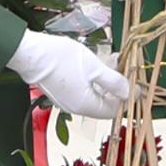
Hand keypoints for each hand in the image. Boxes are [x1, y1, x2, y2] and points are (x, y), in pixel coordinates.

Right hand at [10, 29, 129, 121]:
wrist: (30, 54)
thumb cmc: (62, 59)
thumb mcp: (93, 67)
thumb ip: (113, 81)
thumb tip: (131, 93)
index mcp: (86, 105)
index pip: (113, 111)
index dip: (127, 98)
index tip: (136, 83)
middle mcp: (76, 108)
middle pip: (103, 104)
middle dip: (116, 87)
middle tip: (125, 68)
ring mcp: (66, 101)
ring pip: (92, 95)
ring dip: (104, 81)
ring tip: (112, 61)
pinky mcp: (59, 92)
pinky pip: (81, 90)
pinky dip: (92, 80)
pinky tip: (94, 64)